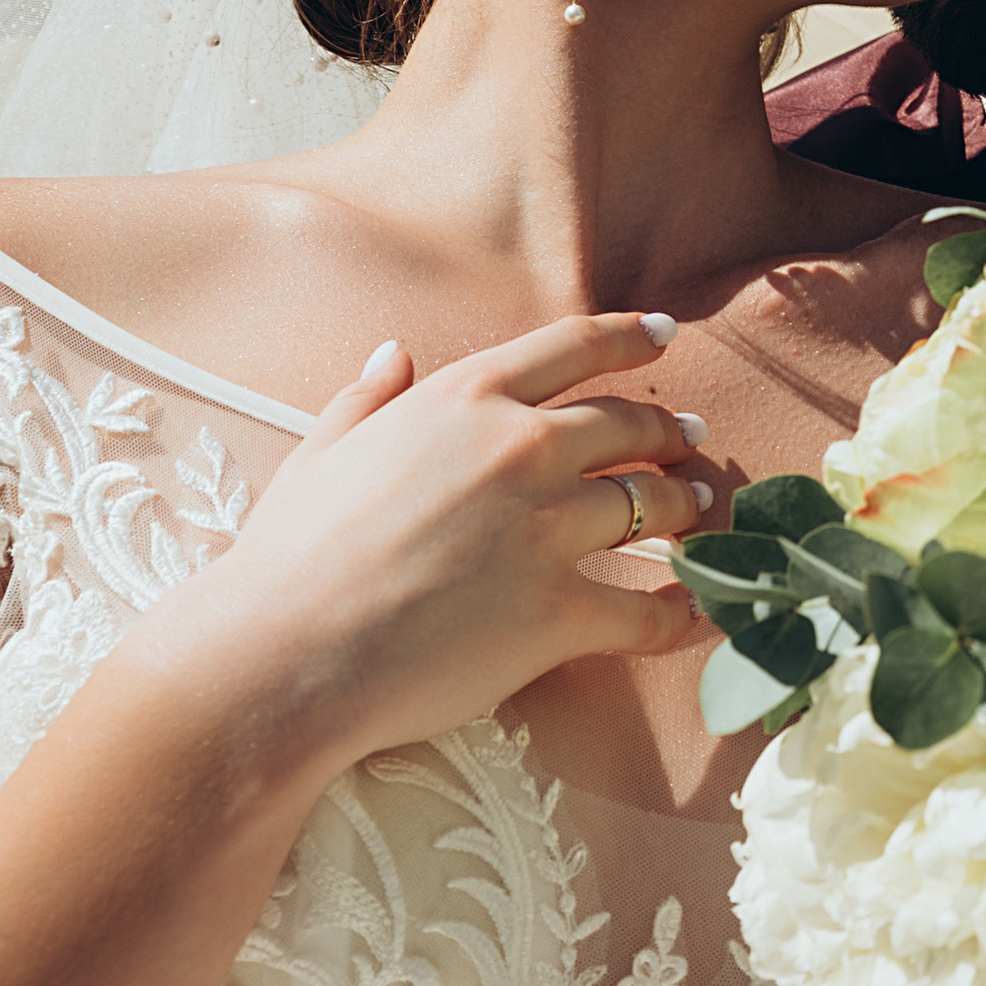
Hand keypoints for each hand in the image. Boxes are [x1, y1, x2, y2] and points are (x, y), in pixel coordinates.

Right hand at [118, 316, 712, 795]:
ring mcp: (546, 530)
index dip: (630, 337)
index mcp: (465, 399)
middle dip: (668, 431)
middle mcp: (520, 449)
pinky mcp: (558, 612)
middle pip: (626, 425)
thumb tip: (397, 354)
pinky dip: (684, 613)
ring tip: (700, 511)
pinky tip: (703, 612)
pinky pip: (647, 611)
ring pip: (650, 504)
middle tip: (693, 439)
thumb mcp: (321, 450)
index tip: (666, 333)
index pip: (573, 349)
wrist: (282, 652)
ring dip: (685, 506)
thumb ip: (367, 397)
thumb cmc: (289, 555)